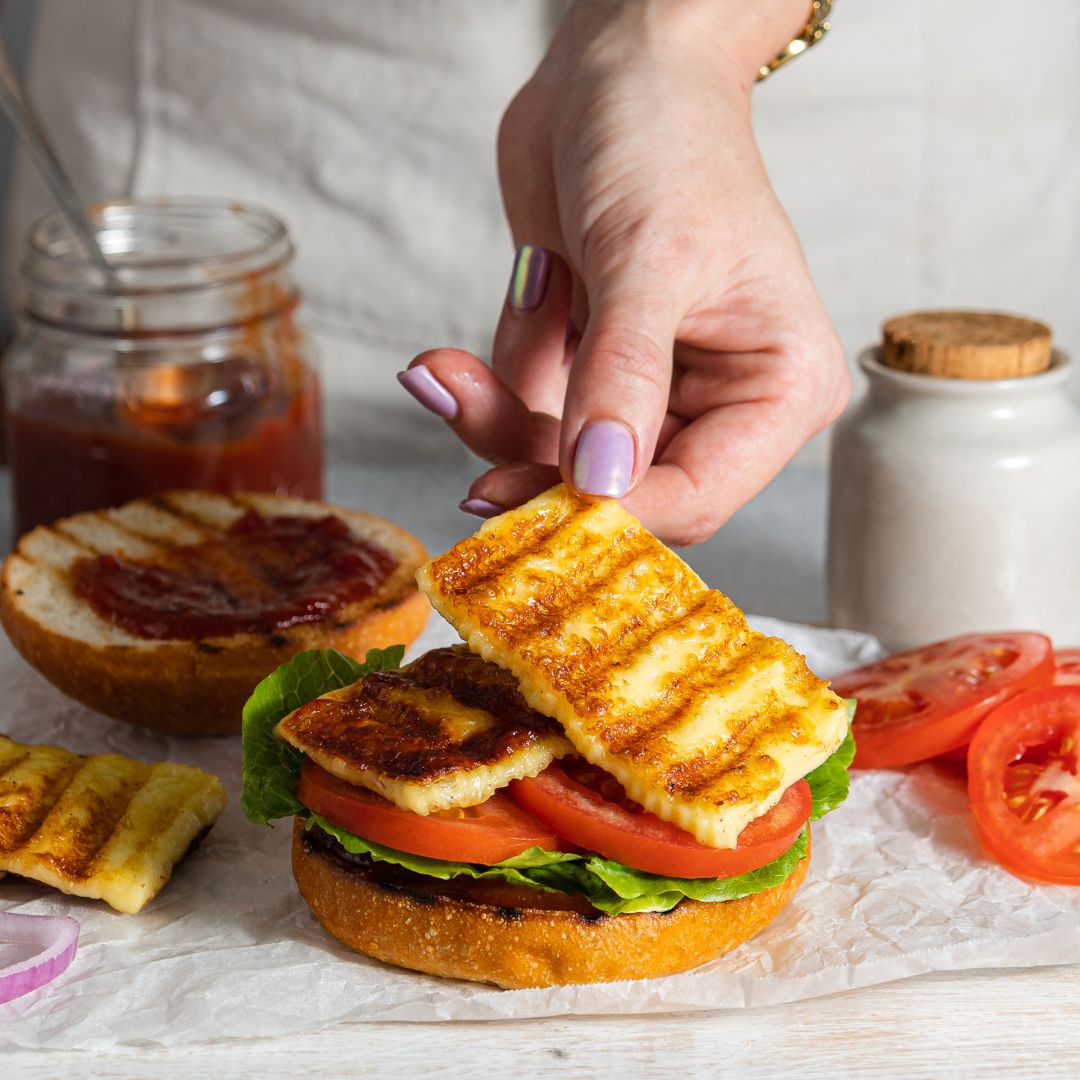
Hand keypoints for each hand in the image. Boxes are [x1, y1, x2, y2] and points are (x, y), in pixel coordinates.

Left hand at [398, 0, 848, 544]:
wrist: (616, 70)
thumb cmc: (667, 138)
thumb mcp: (650, 255)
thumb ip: (623, 374)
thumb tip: (599, 480)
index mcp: (778, 388)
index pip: (696, 496)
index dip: (611, 510)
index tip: (523, 500)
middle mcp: (723, 404)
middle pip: (620, 489)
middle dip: (531, 459)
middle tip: (462, 428)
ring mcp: (651, 393)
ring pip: (559, 459)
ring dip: (494, 416)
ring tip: (442, 371)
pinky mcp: (591, 372)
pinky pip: (528, 413)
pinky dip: (490, 384)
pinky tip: (479, 332)